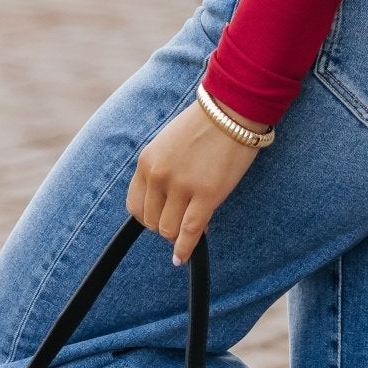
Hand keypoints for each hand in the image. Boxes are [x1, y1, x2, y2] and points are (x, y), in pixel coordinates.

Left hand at [126, 95, 271, 264]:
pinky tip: (182, 257)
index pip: (135, 206)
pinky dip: (185, 249)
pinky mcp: (206, 194)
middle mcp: (159, 175)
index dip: (148, 217)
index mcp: (147, 161)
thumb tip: (166, 204)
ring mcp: (181, 186)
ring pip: (168, 229)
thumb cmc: (206, 125)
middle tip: (182, 221)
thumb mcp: (169, 144)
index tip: (161, 218)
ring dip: (178, 234)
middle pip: (151, 221)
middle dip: (165, 225)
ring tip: (191, 229)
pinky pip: (190, 231)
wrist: (232, 110)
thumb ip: (162, 171)